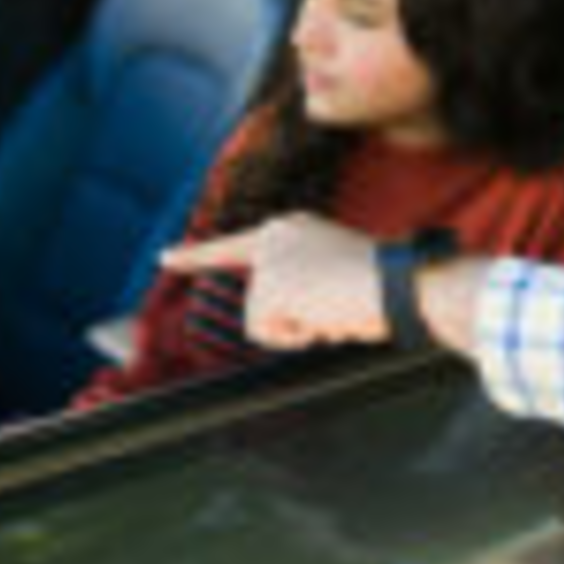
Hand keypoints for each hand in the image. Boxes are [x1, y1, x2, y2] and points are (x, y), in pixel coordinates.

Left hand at [161, 214, 388, 349]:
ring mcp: (270, 258)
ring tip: (334, 309)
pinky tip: (322, 316)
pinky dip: (294, 335)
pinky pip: (266, 332)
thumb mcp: (341, 277)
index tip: (164, 258)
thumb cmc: (385, 285)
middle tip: (330, 311)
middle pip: (257, 302)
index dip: (196, 256)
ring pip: (262, 321)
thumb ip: (311, 289)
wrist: (399, 281)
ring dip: (298, 328)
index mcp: (294, 228)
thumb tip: (321, 320)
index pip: (236, 245)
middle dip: (286, 323)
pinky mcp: (268, 284)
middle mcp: (276, 234)